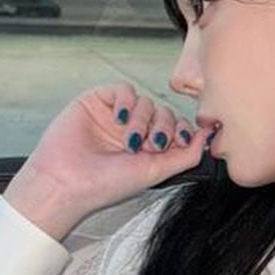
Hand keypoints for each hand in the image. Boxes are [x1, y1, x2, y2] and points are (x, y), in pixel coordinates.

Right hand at [4, 83, 207, 240]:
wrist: (66, 183)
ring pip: (146, 101)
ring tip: (130, 140)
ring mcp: (115, 116)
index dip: (180, 131)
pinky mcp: (97, 101)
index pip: (176, 128)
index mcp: (147, 150)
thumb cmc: (104, 185)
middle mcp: (133, 132)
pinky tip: (120, 119)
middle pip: (164, 112)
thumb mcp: (155, 173)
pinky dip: (127, 102)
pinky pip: (123, 89)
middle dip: (162, 127)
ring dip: (144, 119)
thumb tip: (208, 137)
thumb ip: (186, 156)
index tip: (178, 141)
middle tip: (151, 145)